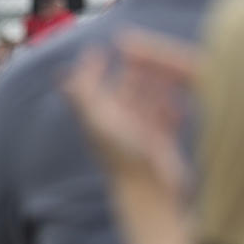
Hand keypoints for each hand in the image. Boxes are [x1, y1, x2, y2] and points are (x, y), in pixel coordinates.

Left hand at [61, 30, 197, 191]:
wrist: (151, 194)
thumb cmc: (123, 157)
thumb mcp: (98, 119)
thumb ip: (83, 93)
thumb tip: (64, 70)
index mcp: (100, 119)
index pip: (93, 87)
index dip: (93, 69)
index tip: (100, 49)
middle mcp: (118, 126)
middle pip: (125, 90)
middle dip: (134, 71)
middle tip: (144, 51)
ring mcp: (141, 135)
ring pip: (148, 101)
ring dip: (157, 85)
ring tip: (166, 71)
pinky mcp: (162, 144)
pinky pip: (167, 119)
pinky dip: (172, 108)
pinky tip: (179, 102)